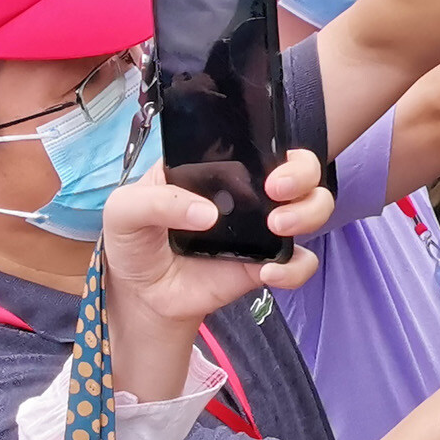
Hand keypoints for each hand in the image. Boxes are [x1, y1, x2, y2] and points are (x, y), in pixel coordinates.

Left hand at [99, 154, 331, 400]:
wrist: (141, 297)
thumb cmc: (134, 239)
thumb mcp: (125, 209)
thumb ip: (157, 201)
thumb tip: (208, 214)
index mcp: (218, 166)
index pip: (259, 143)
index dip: (274, 148)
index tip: (266, 170)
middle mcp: (249, 190)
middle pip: (302, 168)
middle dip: (302, 174)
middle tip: (277, 192)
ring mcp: (262, 227)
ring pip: (315, 206)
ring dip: (308, 212)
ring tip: (277, 228)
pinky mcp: (267, 263)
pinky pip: (301, 262)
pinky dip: (296, 268)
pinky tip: (268, 273)